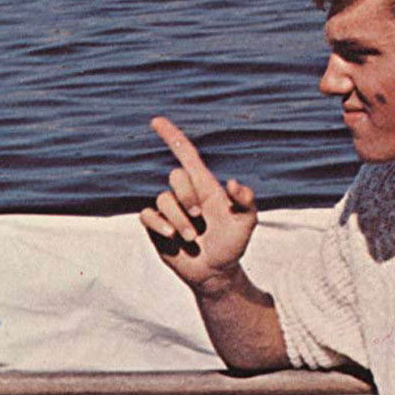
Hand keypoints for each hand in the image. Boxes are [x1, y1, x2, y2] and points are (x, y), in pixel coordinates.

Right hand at [140, 116, 257, 292]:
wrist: (216, 273)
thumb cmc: (233, 244)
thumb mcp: (248, 222)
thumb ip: (246, 200)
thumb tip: (233, 182)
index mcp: (204, 186)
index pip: (185, 155)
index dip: (172, 137)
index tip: (156, 121)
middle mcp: (184, 194)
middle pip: (175, 177)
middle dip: (188, 196)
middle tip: (201, 218)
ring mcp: (168, 211)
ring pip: (163, 200)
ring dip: (179, 220)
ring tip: (193, 237)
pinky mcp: (155, 227)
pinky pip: (147, 215)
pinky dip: (159, 224)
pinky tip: (172, 237)